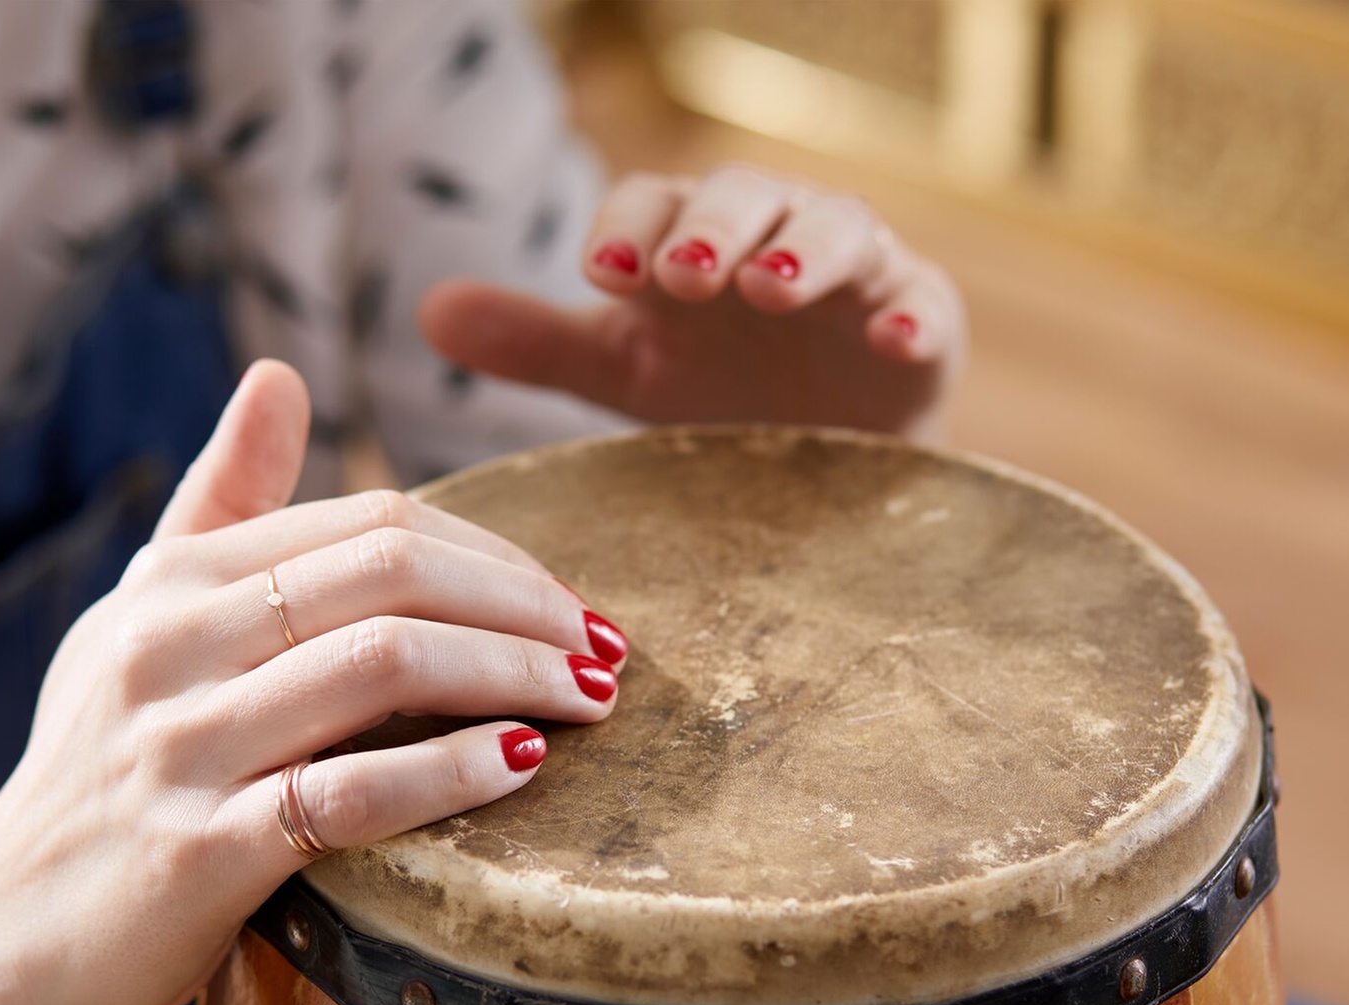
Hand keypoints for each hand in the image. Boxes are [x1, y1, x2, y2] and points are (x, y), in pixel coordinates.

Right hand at [0, 361, 628, 1004]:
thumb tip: (281, 374)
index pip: (377, 524)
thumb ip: (221, 500)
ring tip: (590, 699)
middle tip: (606, 648)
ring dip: (514, 674)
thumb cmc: (97, 768)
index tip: (570, 602)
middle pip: (393, 575)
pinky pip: (348, 793)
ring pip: (382, 665)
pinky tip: (522, 765)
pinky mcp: (198, 852)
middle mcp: (173, 641)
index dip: (497, 556)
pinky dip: (449, 773)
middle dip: (526, 605)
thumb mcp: (140, 616)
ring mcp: (182, 744)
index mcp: (178, 578)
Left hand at [419, 166, 963, 438]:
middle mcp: (772, 234)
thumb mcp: (625, 372)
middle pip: (745, 198)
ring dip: (807, 251)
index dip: (627, 231)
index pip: (652, 205)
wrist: (826, 462)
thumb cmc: (718, 396)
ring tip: (774, 288)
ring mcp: (854, 272)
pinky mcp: (920, 320)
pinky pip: (922, 305)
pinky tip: (888, 340)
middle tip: (683, 275)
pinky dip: (909, 316)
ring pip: (838, 228)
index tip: (601, 277)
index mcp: (692, 238)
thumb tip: (426, 310)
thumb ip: (539, 342)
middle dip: (714, 228)